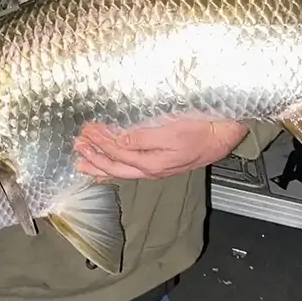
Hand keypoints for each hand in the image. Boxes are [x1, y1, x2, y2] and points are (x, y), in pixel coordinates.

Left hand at [74, 119, 248, 179]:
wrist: (224, 135)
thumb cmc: (201, 130)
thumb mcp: (170, 131)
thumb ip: (142, 139)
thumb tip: (118, 143)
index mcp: (150, 163)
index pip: (117, 153)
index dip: (99, 142)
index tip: (86, 130)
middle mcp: (150, 170)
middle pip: (114, 167)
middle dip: (94, 157)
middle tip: (77, 146)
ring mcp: (156, 168)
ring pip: (121, 170)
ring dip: (100, 164)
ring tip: (83, 162)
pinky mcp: (161, 163)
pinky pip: (131, 169)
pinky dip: (116, 168)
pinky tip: (110, 169)